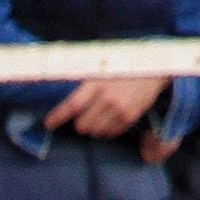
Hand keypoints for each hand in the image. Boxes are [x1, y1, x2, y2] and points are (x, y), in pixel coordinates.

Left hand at [45, 72, 168, 137]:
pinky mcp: (129, 117)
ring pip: (95, 131)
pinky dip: (106, 129)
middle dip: (79, 123)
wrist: (151, 68)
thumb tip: (65, 96)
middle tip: (82, 117)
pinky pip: (110, 133)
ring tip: (98, 116)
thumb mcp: (101, 67)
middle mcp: (107, 98)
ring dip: (92, 127)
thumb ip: (85, 82)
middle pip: (82, 124)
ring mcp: (119, 109)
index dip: (57, 117)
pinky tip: (109, 118)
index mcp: (97, 83)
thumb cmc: (121, 66)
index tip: (49, 123)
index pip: (72, 105)